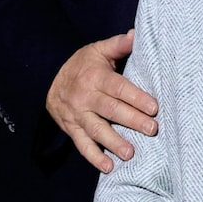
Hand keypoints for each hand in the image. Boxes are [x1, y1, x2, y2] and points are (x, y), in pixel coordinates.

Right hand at [45, 29, 158, 172]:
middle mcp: (85, 97)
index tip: (154, 107)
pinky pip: (82, 145)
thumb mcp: (98, 50)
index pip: (118, 88)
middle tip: (152, 129)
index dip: (136, 97)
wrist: (48, 80)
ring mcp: (77, 115)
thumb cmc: (83, 64)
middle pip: (111, 110)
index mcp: (95, 77)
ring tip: (131, 153)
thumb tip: (136, 34)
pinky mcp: (72, 128)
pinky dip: (94, 157)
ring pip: (97, 130)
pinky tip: (109, 167)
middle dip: (132, 120)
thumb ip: (118, 44)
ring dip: (114, 142)